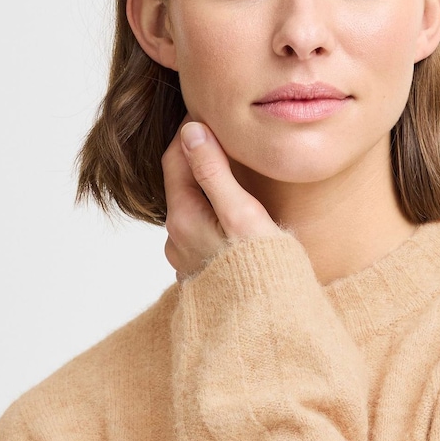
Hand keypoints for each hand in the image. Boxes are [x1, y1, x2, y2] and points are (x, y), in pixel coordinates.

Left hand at [161, 120, 285, 282]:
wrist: (263, 328)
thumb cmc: (260, 272)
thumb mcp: (242, 215)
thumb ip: (215, 173)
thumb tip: (192, 131)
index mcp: (183, 218)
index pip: (176, 157)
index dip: (192, 130)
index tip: (211, 112)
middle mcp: (176, 239)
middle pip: (181, 183)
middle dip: (199, 158)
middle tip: (225, 137)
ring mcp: (185, 259)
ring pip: (191, 209)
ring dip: (207, 189)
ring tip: (234, 174)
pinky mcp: (199, 275)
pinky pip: (200, 234)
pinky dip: (212, 216)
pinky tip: (234, 217)